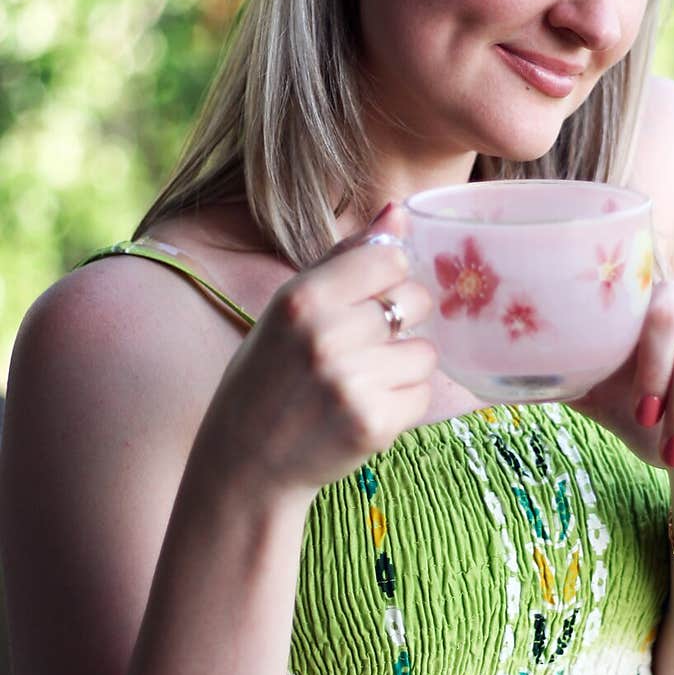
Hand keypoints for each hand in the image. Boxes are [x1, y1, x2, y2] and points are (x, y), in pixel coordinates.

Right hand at [197, 204, 436, 496]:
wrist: (245, 464)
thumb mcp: (289, 309)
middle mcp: (326, 336)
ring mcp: (351, 383)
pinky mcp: (373, 424)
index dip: (389, 278)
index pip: (389, 258)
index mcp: (302, 298)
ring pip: (426, 353)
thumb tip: (400, 210)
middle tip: (367, 346)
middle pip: (415, 301)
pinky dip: (403, 405)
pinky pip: (422, 396)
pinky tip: (364, 411)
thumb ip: (345, 259)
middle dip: (402, 322)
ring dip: (405, 368)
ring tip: (363, 383)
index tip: (370, 300)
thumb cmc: (268, 377)